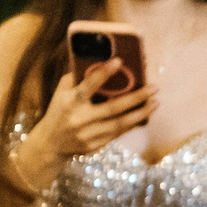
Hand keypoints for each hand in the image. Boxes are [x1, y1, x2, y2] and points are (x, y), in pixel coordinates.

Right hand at [21, 62, 154, 178]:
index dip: (103, 73)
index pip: (88, 86)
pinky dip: (132, 123)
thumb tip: (102, 62)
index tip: (119, 61)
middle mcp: (80, 119)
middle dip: (136, 97)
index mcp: (70, 101)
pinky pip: (118, 133)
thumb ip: (79, 78)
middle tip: (153, 88)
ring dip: (140, 113)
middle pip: (113, 108)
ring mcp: (88, 134)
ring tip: (155, 102)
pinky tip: (143, 114)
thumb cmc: (60, 110)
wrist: (51, 143)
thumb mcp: (63, 92)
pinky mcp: (95, 145)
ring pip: (120, 124)